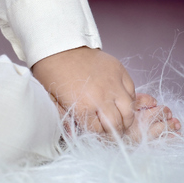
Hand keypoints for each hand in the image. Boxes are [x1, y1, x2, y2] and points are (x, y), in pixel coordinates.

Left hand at [30, 46, 181, 142]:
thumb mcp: (52, 99)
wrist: (58, 45)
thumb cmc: (52, 72)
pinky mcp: (120, 70)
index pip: (99, 132)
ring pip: (129, 110)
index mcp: (83, 107)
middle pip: (117, 124)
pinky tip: (120, 101)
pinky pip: (132, 91)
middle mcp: (101, 97)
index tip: (98, 134)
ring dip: (126, 118)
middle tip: (112, 131)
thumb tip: (73, 137)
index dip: (98, 135)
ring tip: (120, 120)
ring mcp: (113, 83)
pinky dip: (129, 99)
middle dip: (115, 132)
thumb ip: (64, 119)